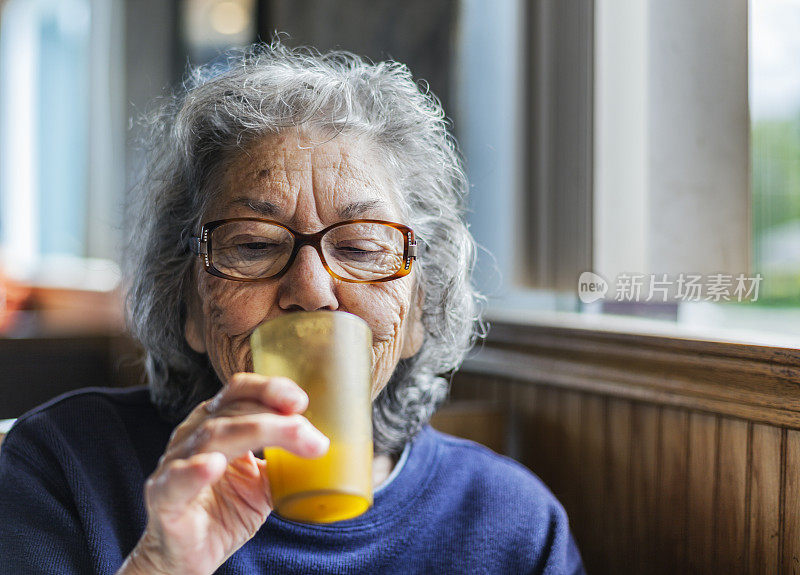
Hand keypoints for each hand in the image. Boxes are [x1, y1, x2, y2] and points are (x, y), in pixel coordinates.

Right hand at [117, 373, 329, 574]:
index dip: (269, 389)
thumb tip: (324, 449)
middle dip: (275, 416)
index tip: (301, 401)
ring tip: (292, 437)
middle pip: (233, 410)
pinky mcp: (163, 496)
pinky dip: (195, 470)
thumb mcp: (264, 484)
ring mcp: (175, 464)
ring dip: (255, 432)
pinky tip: (213, 465)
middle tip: (309, 431)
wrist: (187, 557)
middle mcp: (194, 435)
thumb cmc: (223, 512)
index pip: (240, 391)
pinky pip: (176, 479)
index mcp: (217, 423)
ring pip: (213, 436)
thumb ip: (287, 463)